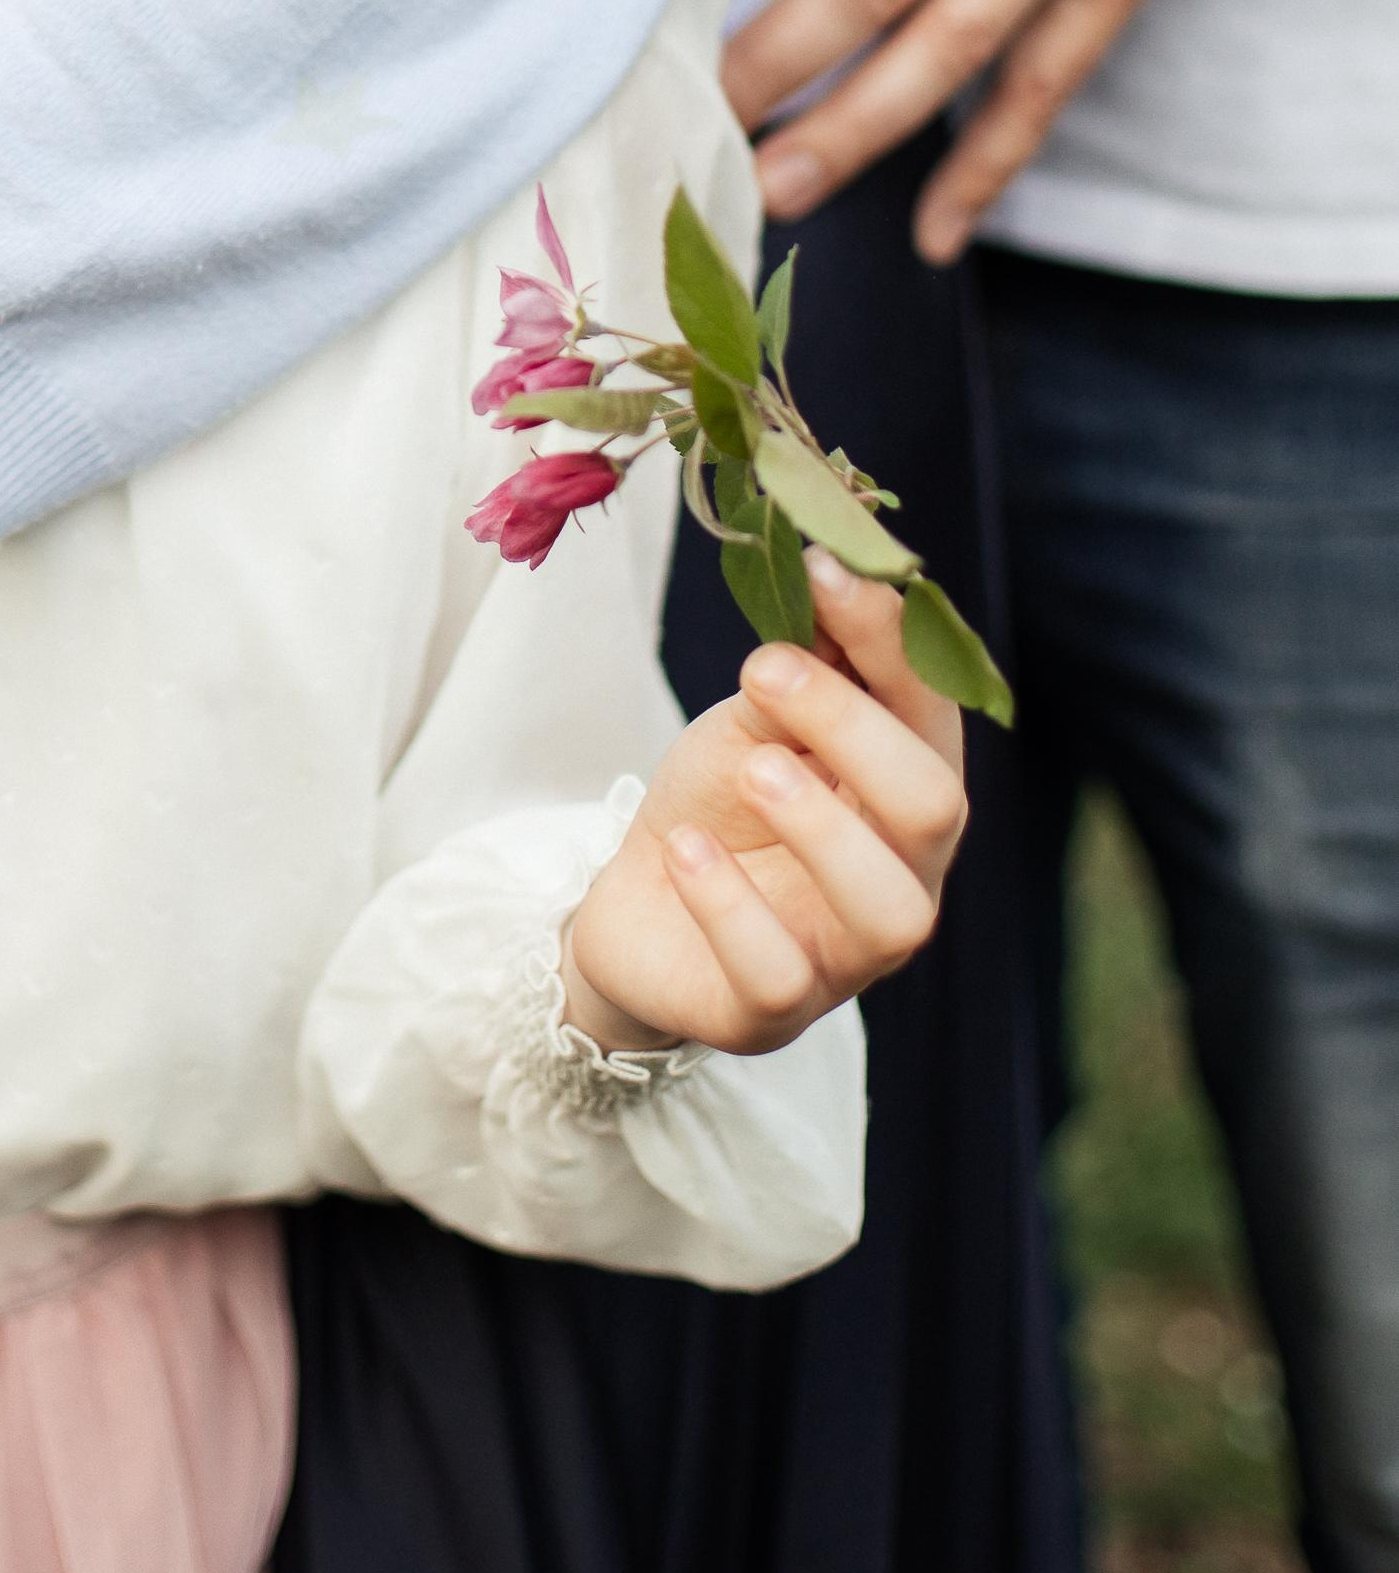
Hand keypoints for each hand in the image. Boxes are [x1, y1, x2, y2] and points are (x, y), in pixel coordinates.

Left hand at [560, 553, 965, 1055]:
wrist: (636, 904)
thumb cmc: (720, 805)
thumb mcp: (756, 719)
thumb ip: (805, 662)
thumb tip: (837, 558)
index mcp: (907, 794)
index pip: (934, 715)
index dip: (888, 640)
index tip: (822, 570)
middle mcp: (903, 878)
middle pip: (935, 808)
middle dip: (855, 727)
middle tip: (764, 669)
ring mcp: (845, 957)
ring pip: (890, 911)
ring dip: (821, 826)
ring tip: (753, 770)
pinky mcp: (772, 1013)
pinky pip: (778, 973)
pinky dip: (730, 905)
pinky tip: (688, 851)